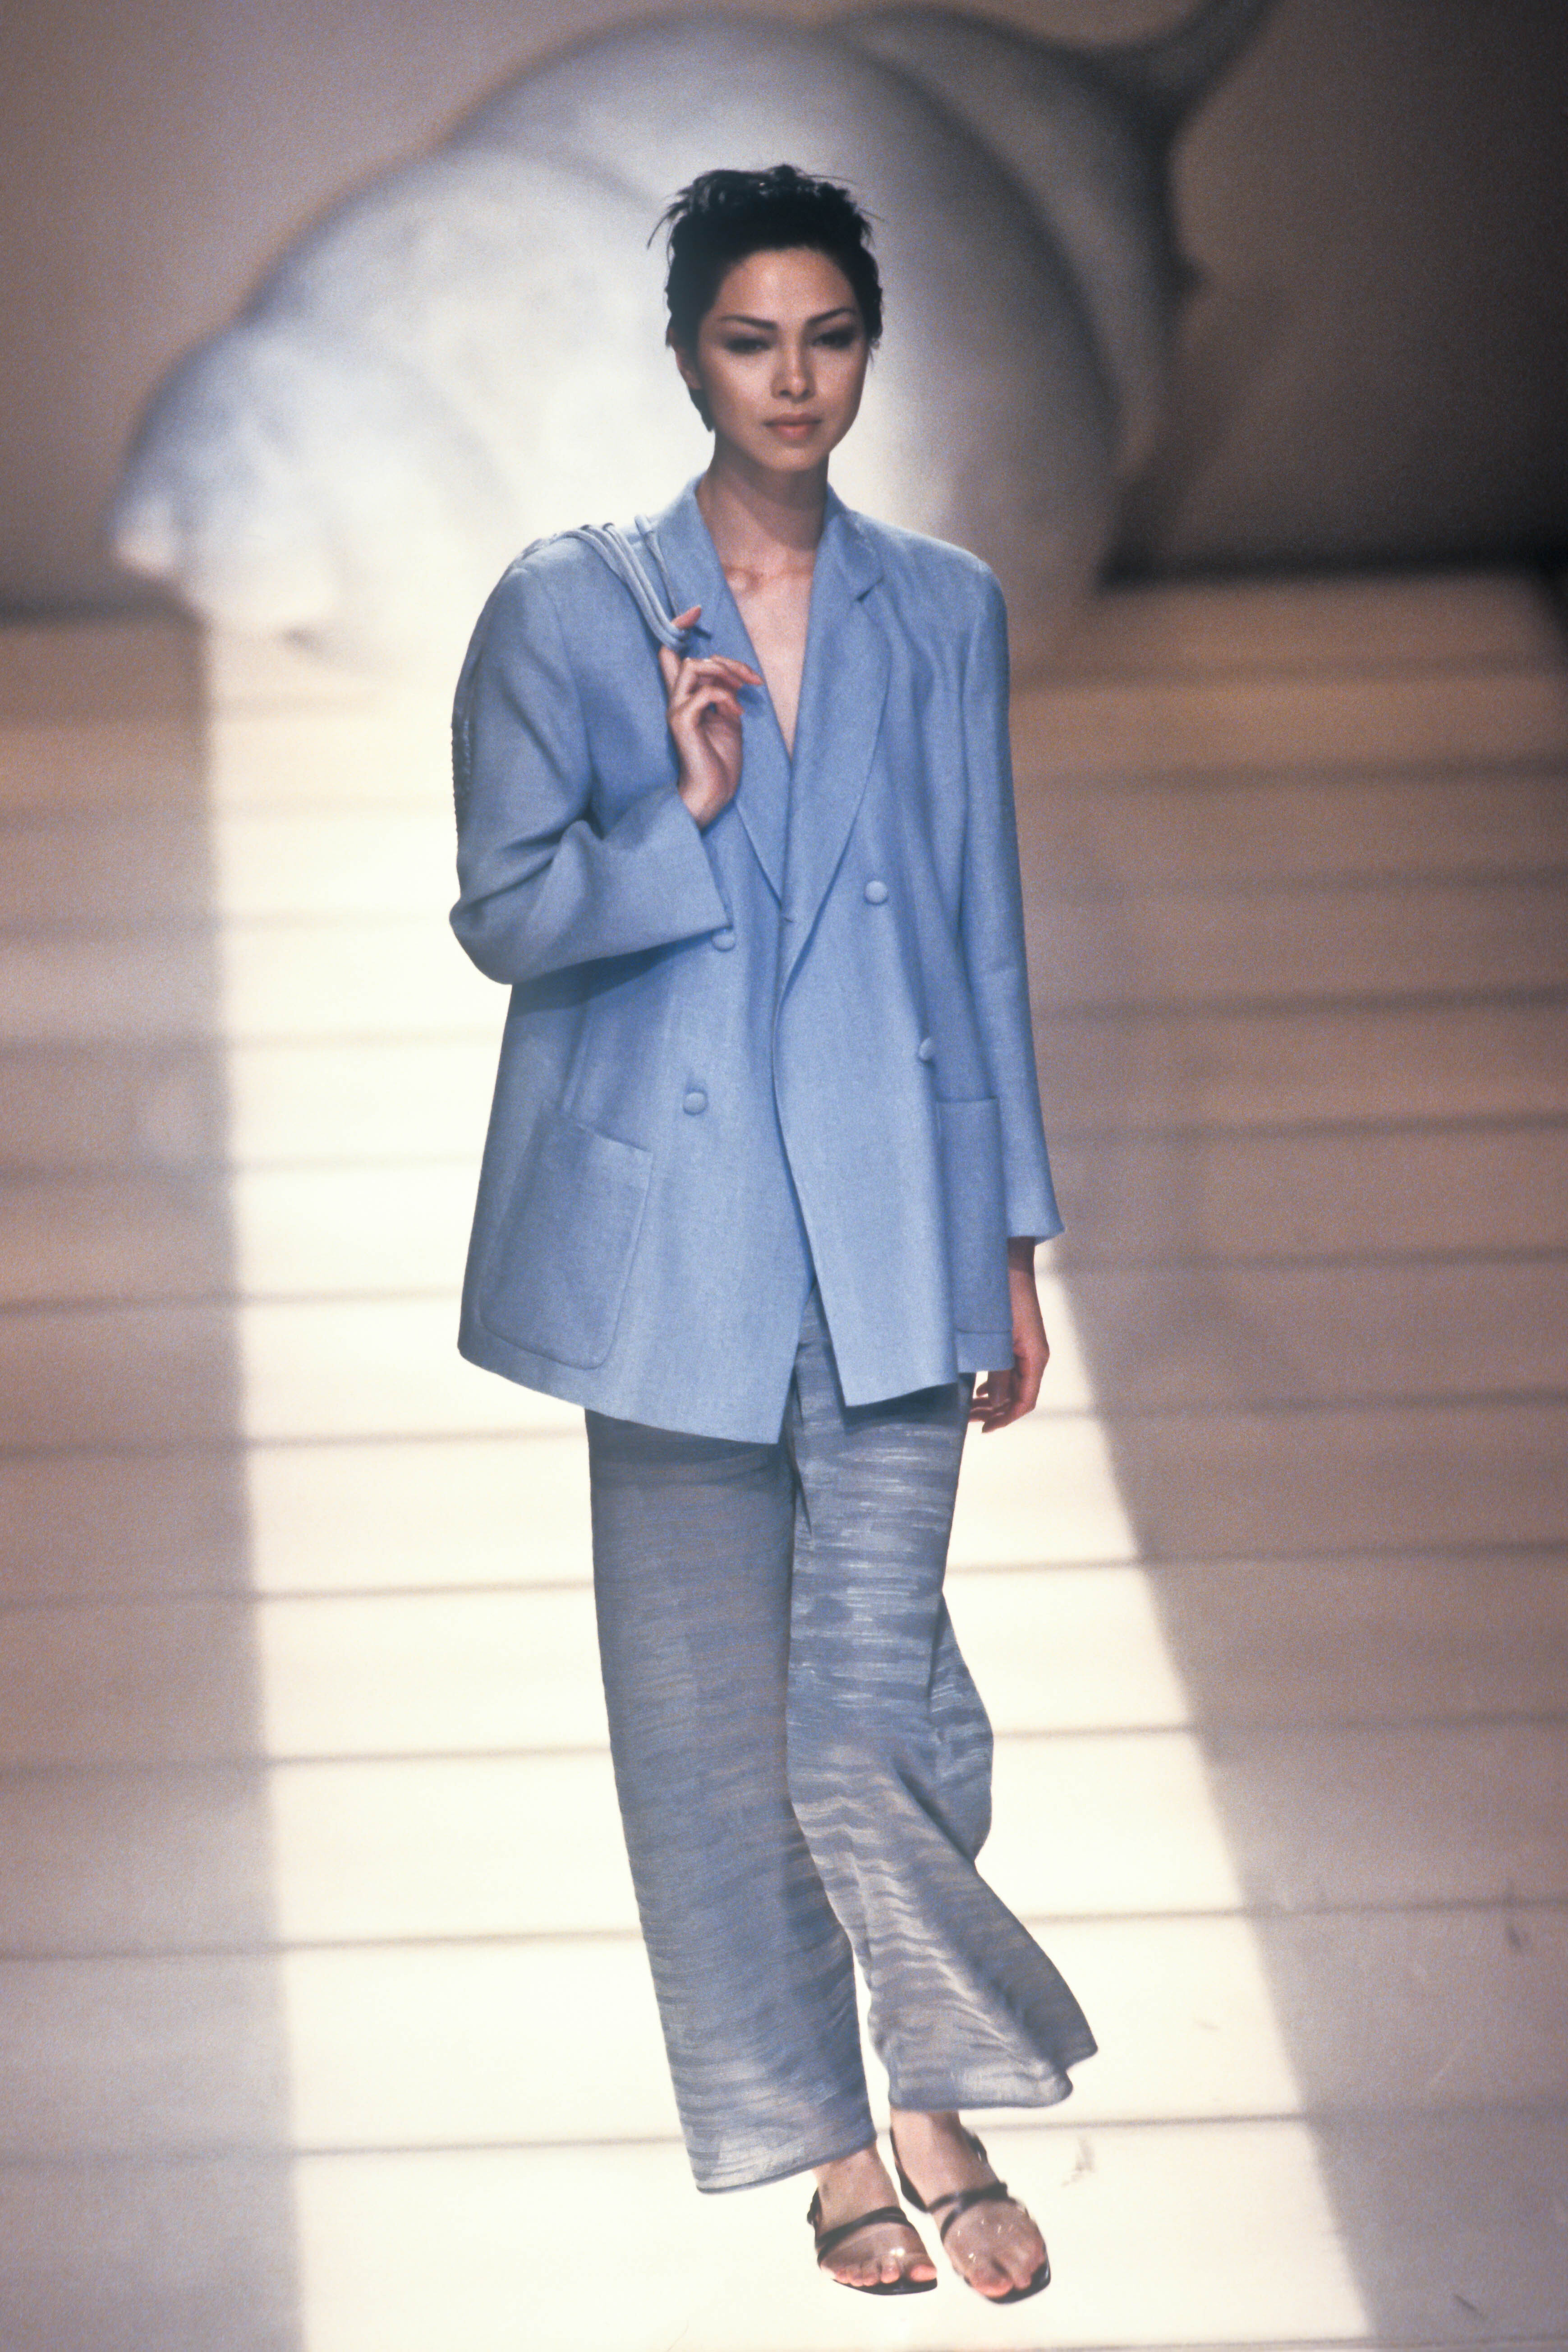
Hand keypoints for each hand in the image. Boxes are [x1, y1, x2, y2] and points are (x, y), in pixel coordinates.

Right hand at [658, 606, 761, 828]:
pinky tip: (737, 714)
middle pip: (692, 658)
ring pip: (694, 667)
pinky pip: (704, 693)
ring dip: (725, 674)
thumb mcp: (729, 720)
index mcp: (685, 699)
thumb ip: (725, 694)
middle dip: (727, 662)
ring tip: (744, 692)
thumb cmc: (721, 761)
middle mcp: (676, 701)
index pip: (672, 654)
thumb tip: (730, 675)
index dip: (679, 628)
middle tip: (752, 679)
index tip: (694, 610)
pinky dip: (726, 697)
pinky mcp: (682, 722)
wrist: (713, 793)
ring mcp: (676, 711)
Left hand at [970, 1239, 1049, 1432]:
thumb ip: (998, 1371)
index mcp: (1035, 1357)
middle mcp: (1034, 1355)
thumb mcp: (999, 1337)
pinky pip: (1008, 1369)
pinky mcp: (1016, 1339)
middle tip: (969, 1420)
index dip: (1005, 1418)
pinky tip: (978, 1388)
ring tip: (970, 1408)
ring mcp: (1025, 1347)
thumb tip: (996, 1405)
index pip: (1025, 1400)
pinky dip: (994, 1382)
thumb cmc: (1004, 1294)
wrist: (1006, 1262)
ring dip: (994, 1398)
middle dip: (996, 1411)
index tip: (984, 1428)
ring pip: (1012, 1383)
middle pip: (1019, 1395)